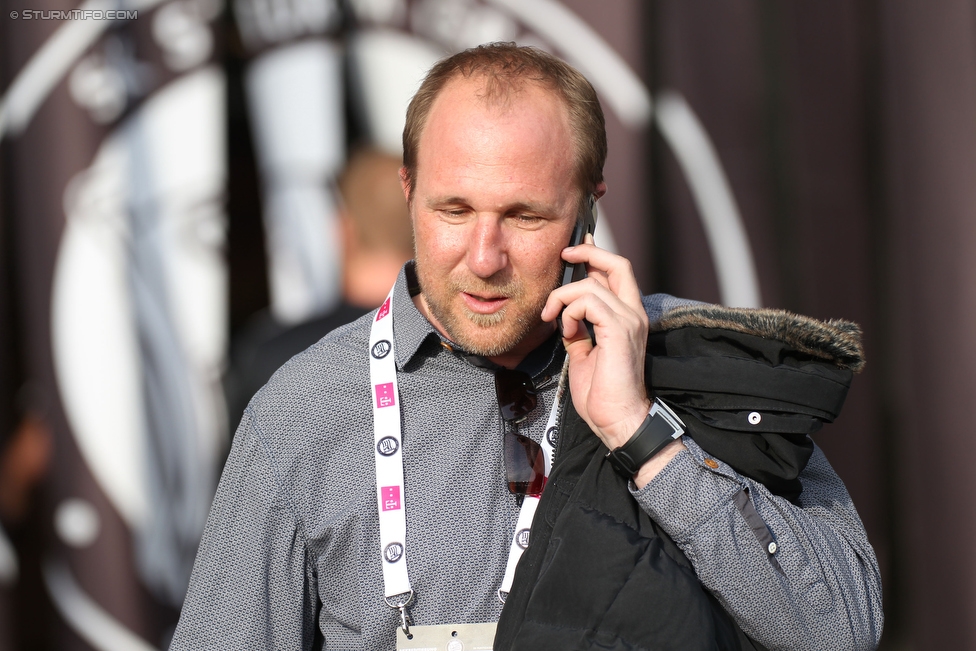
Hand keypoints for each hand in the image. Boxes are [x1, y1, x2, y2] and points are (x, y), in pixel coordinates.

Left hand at [541, 236, 684, 487]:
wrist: (617, 420)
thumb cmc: (602, 394)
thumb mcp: (585, 354)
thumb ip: (579, 331)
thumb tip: (565, 317)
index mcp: (627, 318)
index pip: (616, 274)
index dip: (595, 257)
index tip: (571, 254)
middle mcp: (633, 314)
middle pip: (618, 264)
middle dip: (588, 252)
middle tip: (564, 254)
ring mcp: (629, 320)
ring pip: (590, 285)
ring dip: (562, 298)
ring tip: (553, 320)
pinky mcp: (619, 330)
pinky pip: (587, 302)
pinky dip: (569, 312)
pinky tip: (565, 331)